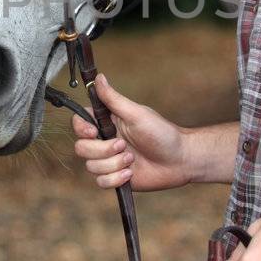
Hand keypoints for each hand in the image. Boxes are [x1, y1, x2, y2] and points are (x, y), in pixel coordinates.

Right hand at [71, 74, 191, 191]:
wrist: (180, 160)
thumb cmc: (162, 134)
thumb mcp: (136, 114)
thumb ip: (113, 99)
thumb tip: (98, 78)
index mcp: (107, 123)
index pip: (79, 123)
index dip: (81, 128)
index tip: (93, 131)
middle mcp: (105, 141)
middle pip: (81, 148)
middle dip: (102, 150)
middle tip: (123, 145)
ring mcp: (109, 160)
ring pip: (91, 167)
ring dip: (113, 164)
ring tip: (132, 160)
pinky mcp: (115, 177)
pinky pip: (101, 182)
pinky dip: (115, 179)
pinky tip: (130, 173)